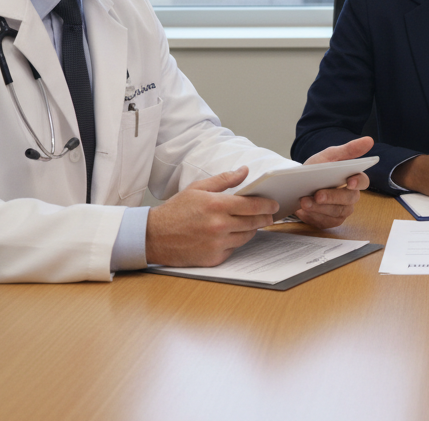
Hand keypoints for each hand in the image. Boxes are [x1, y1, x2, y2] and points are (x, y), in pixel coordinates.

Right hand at [146, 166, 278, 267]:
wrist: (154, 236)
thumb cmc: (176, 210)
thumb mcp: (198, 188)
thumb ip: (224, 180)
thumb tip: (244, 171)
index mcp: (216, 205)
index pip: (252, 205)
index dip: (267, 205)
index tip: (274, 204)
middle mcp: (218, 226)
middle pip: (253, 222)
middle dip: (264, 217)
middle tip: (269, 215)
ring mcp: (217, 244)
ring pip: (246, 236)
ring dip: (251, 229)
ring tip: (251, 223)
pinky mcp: (213, 258)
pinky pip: (234, 249)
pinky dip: (235, 242)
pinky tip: (231, 235)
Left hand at [295, 136, 372, 228]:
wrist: (296, 184)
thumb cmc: (316, 169)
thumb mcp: (329, 156)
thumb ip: (348, 149)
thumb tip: (369, 140)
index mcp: (353, 179)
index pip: (363, 181)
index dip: (358, 182)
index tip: (349, 181)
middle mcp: (350, 196)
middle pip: (349, 199)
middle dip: (332, 197)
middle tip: (317, 194)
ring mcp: (342, 210)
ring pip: (337, 212)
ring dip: (319, 207)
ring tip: (304, 202)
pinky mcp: (330, 221)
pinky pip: (326, 222)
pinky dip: (314, 216)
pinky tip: (304, 211)